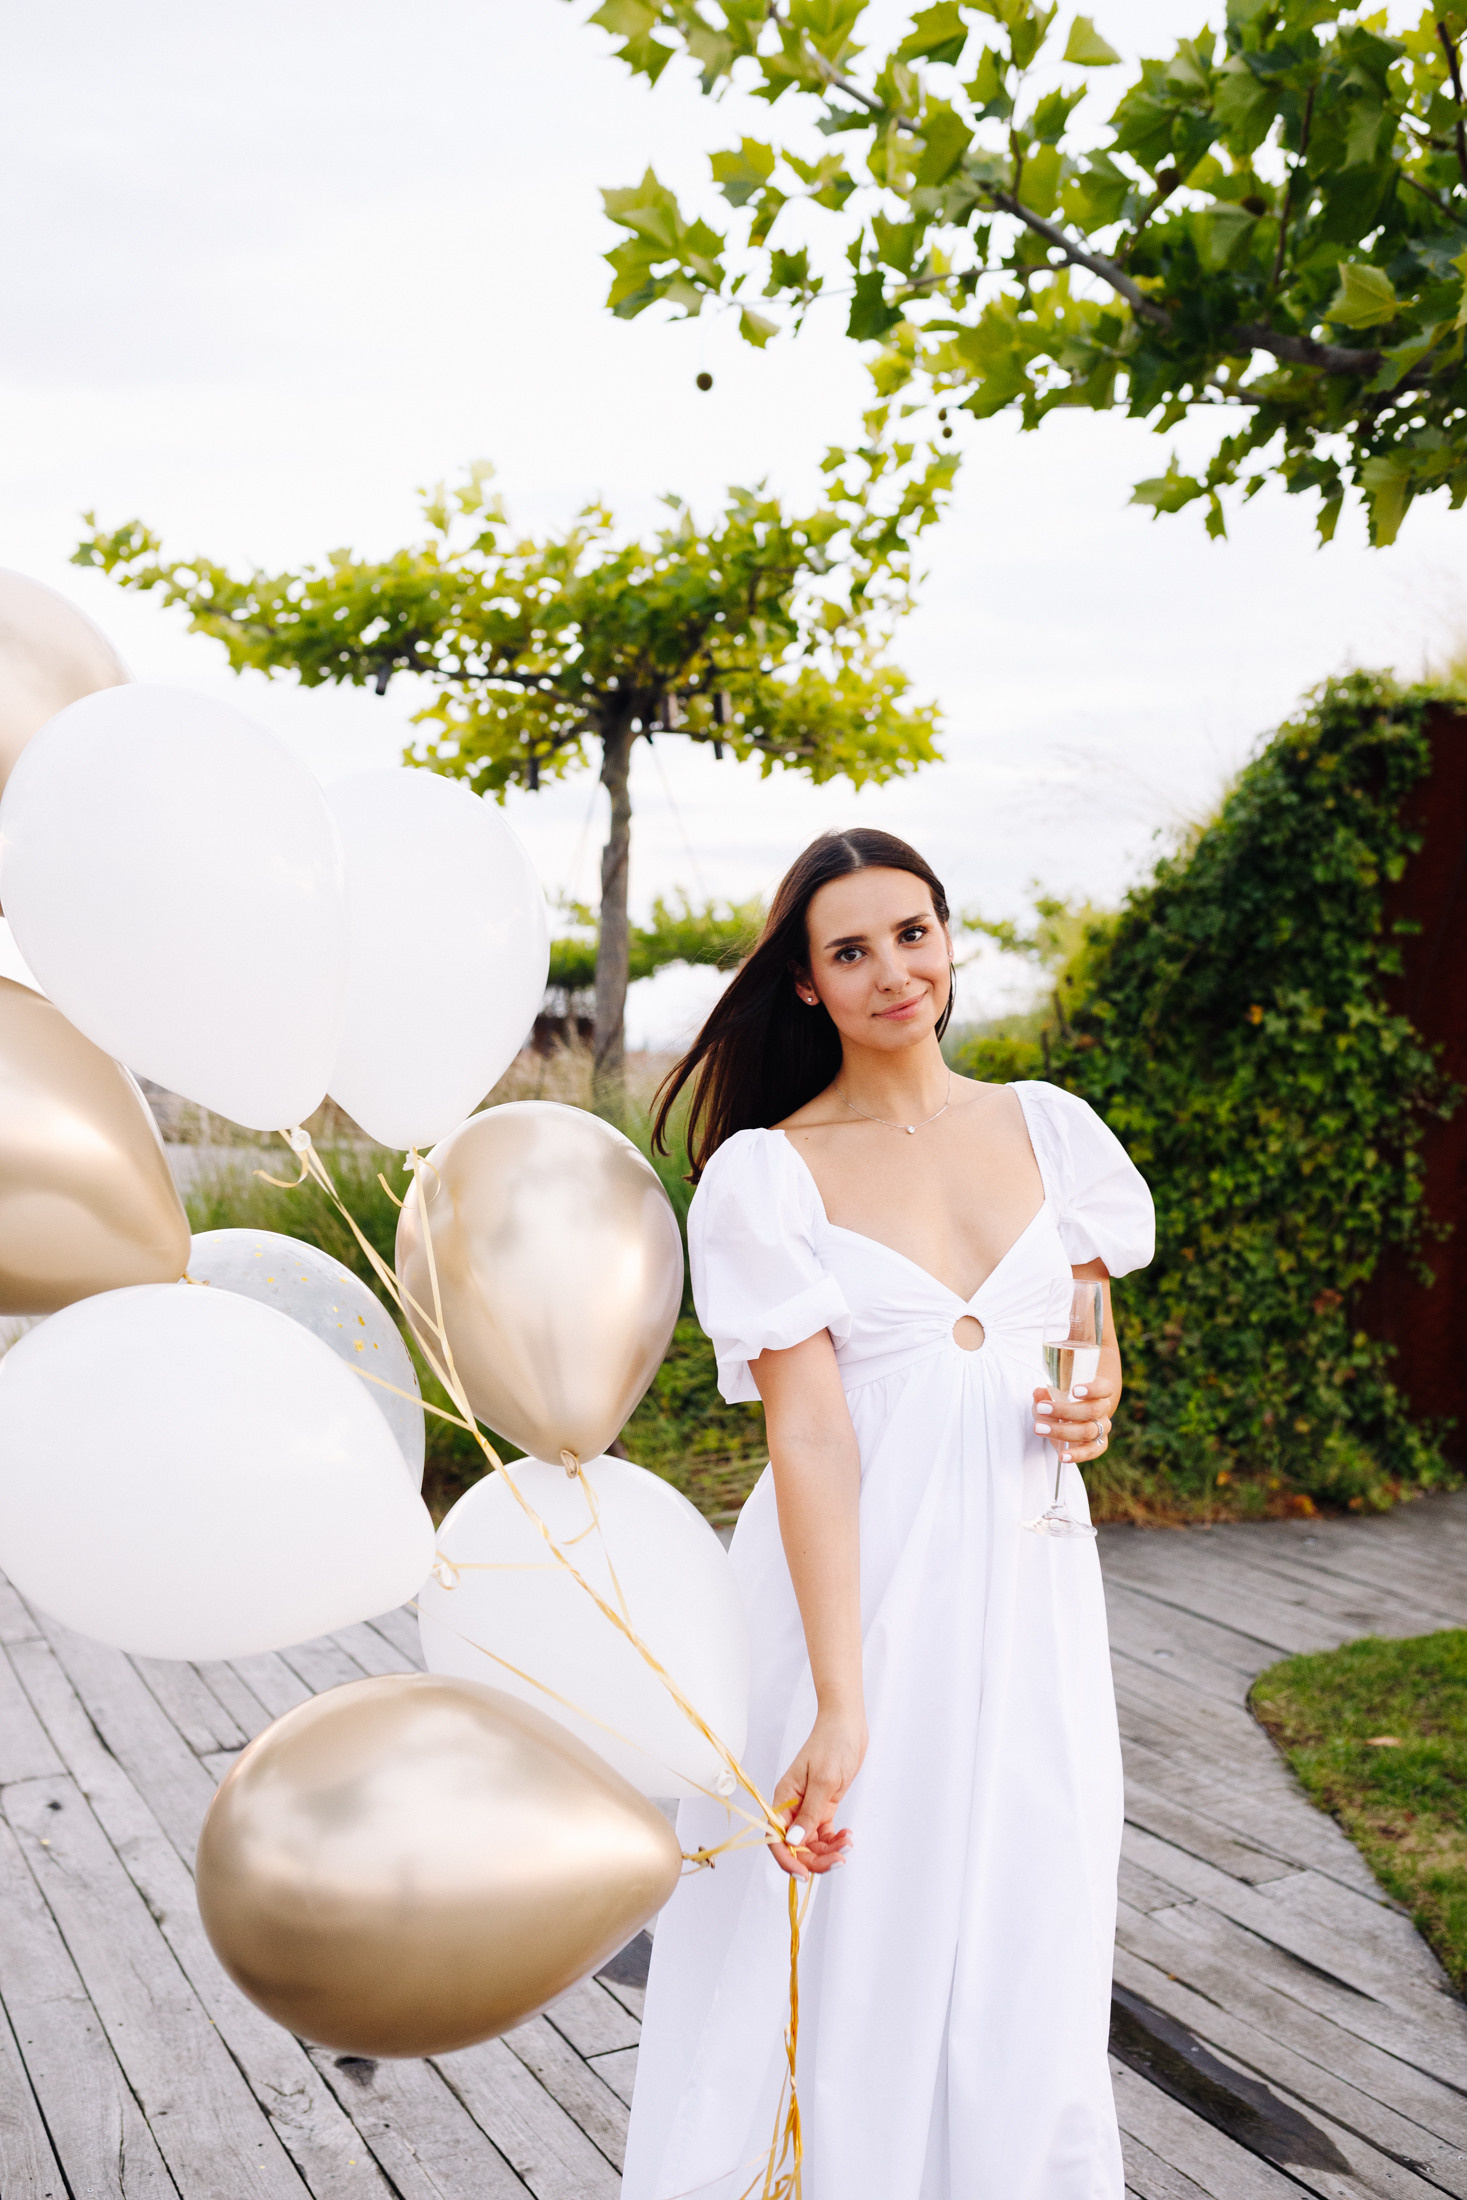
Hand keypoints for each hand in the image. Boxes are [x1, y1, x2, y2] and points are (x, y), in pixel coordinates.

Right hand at [769, 1706, 866, 1879]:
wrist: (847, 1724)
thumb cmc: (832, 1744)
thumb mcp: (823, 1780)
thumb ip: (809, 1814)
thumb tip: (793, 1841)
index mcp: (784, 1798)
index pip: (776, 1837)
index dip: (787, 1859)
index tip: (803, 1874)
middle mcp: (793, 1806)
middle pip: (796, 1845)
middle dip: (815, 1859)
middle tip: (839, 1860)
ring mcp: (809, 1807)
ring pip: (812, 1842)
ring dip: (828, 1850)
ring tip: (848, 1844)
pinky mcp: (824, 1805)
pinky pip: (824, 1833)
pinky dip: (835, 1840)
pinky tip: (847, 1837)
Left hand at [1032, 1371, 1118, 1464]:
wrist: (1072, 1418)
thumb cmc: (1063, 1401)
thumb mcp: (1053, 1395)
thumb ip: (1046, 1394)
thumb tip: (1038, 1393)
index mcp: (1099, 1392)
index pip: (1104, 1388)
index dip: (1092, 1389)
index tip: (1074, 1391)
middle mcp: (1103, 1410)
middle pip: (1092, 1410)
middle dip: (1064, 1410)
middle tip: (1042, 1408)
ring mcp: (1102, 1428)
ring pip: (1087, 1431)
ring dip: (1061, 1430)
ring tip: (1039, 1428)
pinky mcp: (1098, 1446)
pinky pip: (1090, 1451)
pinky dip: (1076, 1455)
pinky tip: (1062, 1456)